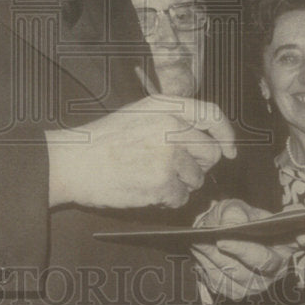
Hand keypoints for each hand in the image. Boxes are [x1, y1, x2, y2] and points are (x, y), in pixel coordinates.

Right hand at [47, 96, 234, 208]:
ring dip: (179, 183)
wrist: (74, 162)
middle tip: (173, 168)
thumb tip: (206, 136)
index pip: (212, 115)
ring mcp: (169, 155)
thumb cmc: (103, 139)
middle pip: (211, 152)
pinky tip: (145, 188)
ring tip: (150, 176)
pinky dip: (166, 199)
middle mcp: (172, 126)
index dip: (225, 134)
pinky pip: (181, 198)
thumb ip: (172, 118)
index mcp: (166, 105)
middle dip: (198, 164)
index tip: (229, 149)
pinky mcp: (163, 183)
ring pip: (196, 178)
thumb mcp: (139, 112)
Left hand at [190, 199, 304, 300]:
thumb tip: (232, 222)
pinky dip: (207, 265)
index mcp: (285, 241)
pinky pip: (222, 282)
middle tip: (221, 240)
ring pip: (239, 275)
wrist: (213, 234)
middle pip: (264, 263)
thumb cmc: (231, 219)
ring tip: (201, 241)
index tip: (304, 235)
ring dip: (217, 257)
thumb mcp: (233, 207)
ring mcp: (259, 282)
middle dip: (242, 251)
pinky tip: (199, 250)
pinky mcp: (238, 291)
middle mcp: (277, 266)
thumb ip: (234, 211)